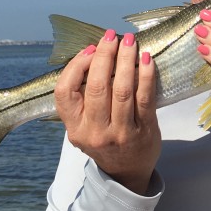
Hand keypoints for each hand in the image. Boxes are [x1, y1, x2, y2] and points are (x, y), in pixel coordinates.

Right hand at [53, 29, 160, 193]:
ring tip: (129, 41)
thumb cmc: (105, 140)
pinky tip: (146, 59)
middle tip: (112, 36)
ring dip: (126, 60)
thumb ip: (84, 98)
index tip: (90, 49)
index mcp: (74, 128)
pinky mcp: (144, 130)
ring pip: (122, 89)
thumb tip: (94, 53)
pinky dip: (146, 74)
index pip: (64, 92)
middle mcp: (94, 132)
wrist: (127, 173)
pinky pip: (144, 97)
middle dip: (105, 56)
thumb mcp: (84, 126)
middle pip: (97, 86)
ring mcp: (121, 133)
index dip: (76, 66)